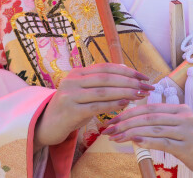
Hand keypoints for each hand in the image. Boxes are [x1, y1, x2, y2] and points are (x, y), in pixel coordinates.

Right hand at [33, 64, 152, 149]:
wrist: (45, 126)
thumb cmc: (71, 108)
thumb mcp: (84, 92)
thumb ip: (101, 84)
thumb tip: (128, 74)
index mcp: (77, 72)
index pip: (106, 67)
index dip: (126, 70)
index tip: (143, 76)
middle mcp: (72, 80)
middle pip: (106, 78)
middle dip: (130, 81)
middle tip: (147, 85)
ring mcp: (69, 95)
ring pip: (103, 91)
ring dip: (125, 92)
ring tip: (140, 94)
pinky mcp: (70, 111)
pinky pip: (96, 106)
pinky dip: (112, 104)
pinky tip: (125, 103)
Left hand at [104, 103, 192, 177]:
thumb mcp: (181, 129)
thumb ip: (163, 124)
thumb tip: (134, 125)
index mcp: (181, 109)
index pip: (149, 107)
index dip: (128, 112)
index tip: (112, 120)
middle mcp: (184, 116)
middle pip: (149, 116)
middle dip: (125, 122)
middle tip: (108, 129)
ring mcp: (187, 130)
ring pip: (153, 127)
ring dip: (130, 132)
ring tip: (115, 137)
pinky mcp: (187, 146)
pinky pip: (163, 141)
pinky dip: (147, 140)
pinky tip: (134, 141)